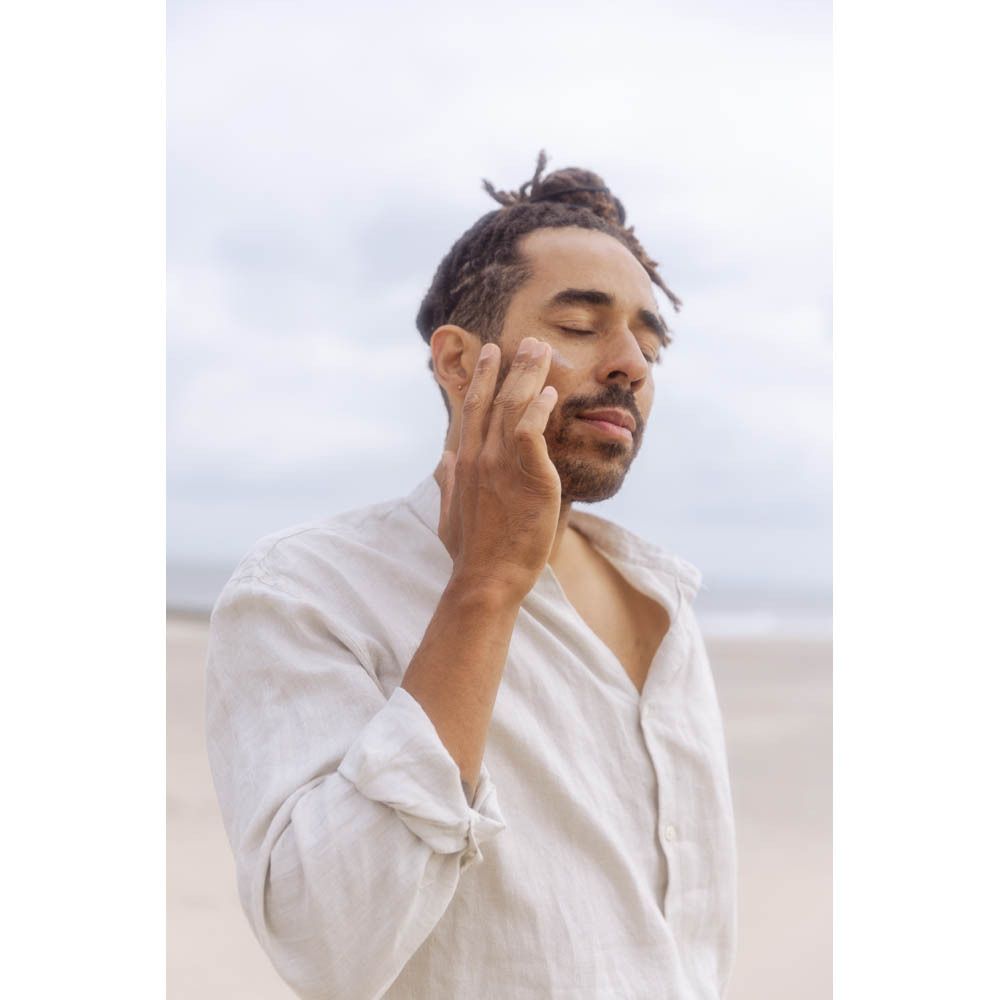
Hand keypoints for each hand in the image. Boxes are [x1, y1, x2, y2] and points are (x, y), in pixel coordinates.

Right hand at [434, 337, 560, 601]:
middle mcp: (478, 457)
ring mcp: (500, 465)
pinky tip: (549, 392)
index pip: (472, 410)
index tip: (489, 353)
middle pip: (493, 399)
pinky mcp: (527, 476)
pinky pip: (532, 431)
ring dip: (528, 375)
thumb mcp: (449, 513)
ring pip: (513, 407)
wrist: (485, 578)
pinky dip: (539, 408)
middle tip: (523, 341)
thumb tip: (444, 459)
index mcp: (462, 463)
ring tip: (541, 350)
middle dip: (507, 366)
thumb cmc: (470, 553)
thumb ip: (447, 482)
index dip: (481, 379)